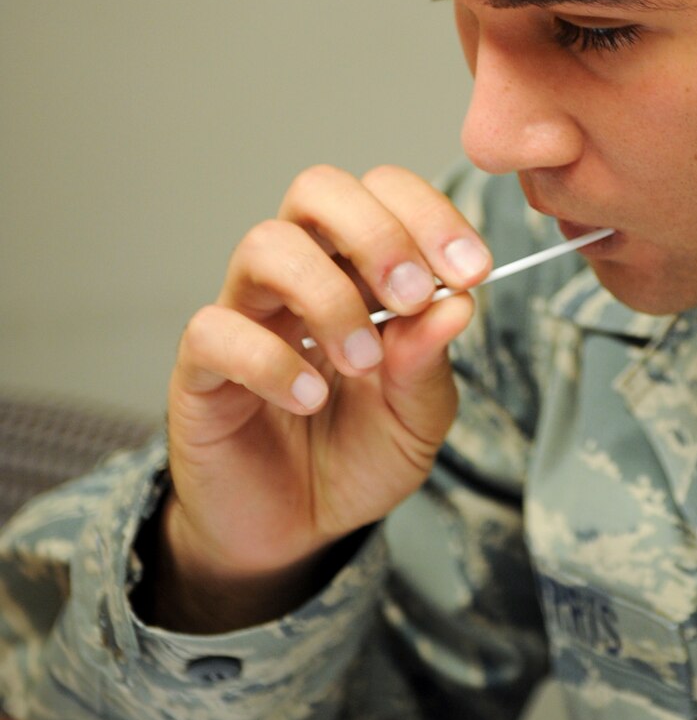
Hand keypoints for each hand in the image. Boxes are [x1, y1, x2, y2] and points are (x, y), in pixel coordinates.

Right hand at [160, 163, 490, 625]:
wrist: (295, 531)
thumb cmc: (356, 456)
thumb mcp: (417, 418)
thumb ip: (430, 362)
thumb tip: (458, 305)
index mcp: (359, 269)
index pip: (383, 192)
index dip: (430, 214)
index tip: (473, 269)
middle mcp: (299, 275)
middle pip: (317, 189)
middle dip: (376, 231)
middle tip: (412, 295)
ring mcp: (246, 314)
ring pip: (265, 245)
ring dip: (329, 297)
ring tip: (363, 363)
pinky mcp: (200, 366)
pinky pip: (215, 329)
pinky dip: (271, 360)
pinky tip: (309, 399)